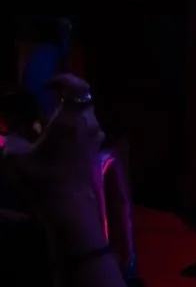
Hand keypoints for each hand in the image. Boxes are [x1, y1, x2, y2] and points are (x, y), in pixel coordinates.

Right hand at [1, 75, 104, 218]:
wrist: (68, 207)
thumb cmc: (42, 179)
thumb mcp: (14, 157)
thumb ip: (9, 138)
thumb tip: (9, 132)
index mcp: (71, 119)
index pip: (77, 86)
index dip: (62, 79)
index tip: (45, 86)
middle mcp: (88, 124)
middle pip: (80, 99)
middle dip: (59, 99)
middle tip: (39, 106)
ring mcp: (94, 137)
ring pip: (82, 115)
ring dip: (63, 115)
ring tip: (40, 126)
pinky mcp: (94, 150)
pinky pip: (83, 129)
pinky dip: (68, 128)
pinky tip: (49, 142)